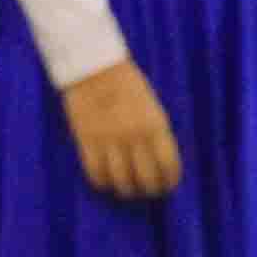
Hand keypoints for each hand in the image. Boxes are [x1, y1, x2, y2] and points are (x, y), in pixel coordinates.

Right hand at [60, 63, 179, 198]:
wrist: (93, 66)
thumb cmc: (127, 85)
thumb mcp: (152, 107)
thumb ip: (157, 134)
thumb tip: (161, 165)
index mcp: (155, 124)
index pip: (168, 166)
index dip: (169, 181)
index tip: (167, 185)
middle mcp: (134, 136)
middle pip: (146, 179)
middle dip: (149, 190)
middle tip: (147, 190)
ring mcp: (109, 140)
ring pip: (121, 182)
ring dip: (126, 189)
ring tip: (127, 187)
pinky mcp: (86, 141)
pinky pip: (96, 174)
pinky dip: (103, 182)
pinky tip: (107, 179)